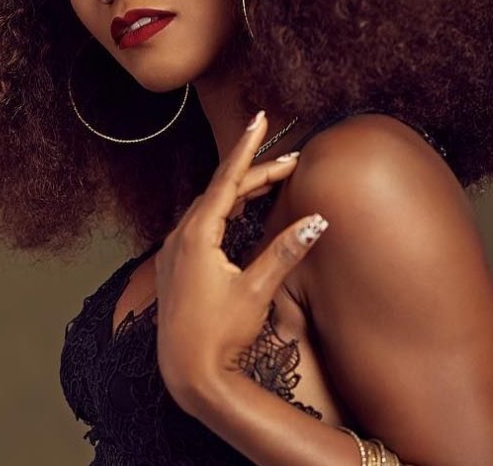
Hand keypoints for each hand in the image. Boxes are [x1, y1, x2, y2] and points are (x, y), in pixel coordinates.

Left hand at [154, 110, 329, 407]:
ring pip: (210, 206)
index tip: (258, 119)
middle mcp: (180, 237)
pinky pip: (201, 223)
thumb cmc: (220, 334)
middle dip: (256, 172)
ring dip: (241, 190)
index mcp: (197, 236)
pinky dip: (224, 209)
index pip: (227, 180)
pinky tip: (239, 209)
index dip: (247, 148)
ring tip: (274, 178)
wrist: (187, 374)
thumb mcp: (257, 290)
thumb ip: (285, 251)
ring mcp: (174, 251)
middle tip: (291, 160)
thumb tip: (318, 220)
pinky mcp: (176, 265)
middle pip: (222, 191)